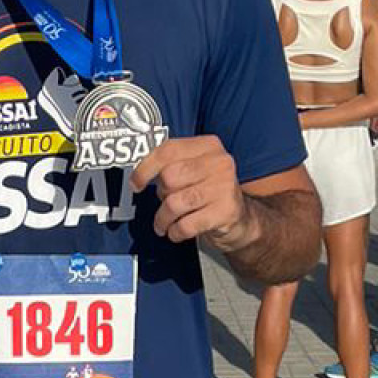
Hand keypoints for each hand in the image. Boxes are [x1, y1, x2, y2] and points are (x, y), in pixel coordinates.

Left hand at [131, 134, 250, 247]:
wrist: (242, 219)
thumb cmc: (210, 192)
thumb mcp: (195, 170)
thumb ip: (171, 165)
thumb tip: (140, 176)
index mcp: (208, 146)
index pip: (168, 150)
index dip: (146, 168)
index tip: (136, 184)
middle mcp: (219, 162)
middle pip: (169, 178)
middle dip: (160, 196)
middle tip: (165, 203)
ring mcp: (224, 187)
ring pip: (174, 203)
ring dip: (163, 219)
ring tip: (164, 224)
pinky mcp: (225, 212)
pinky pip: (186, 225)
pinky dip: (175, 232)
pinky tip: (177, 232)